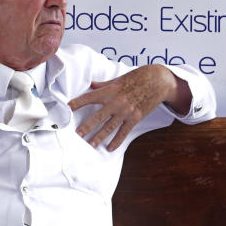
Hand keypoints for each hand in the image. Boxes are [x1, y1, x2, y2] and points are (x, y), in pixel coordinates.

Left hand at [68, 65, 186, 151]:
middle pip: (98, 116)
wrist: (158, 80)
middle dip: (86, 126)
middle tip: (77, 134)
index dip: (77, 103)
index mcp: (110, 90)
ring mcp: (126, 111)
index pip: (89, 97)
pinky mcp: (135, 117)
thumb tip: (90, 85)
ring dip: (99, 137)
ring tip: (91, 144)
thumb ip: (103, 84)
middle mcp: (116, 101)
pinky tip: (110, 148)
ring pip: (110, 127)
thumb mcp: (118, 79)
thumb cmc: (138, 77)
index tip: (67, 108)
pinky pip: (124, 132)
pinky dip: (117, 141)